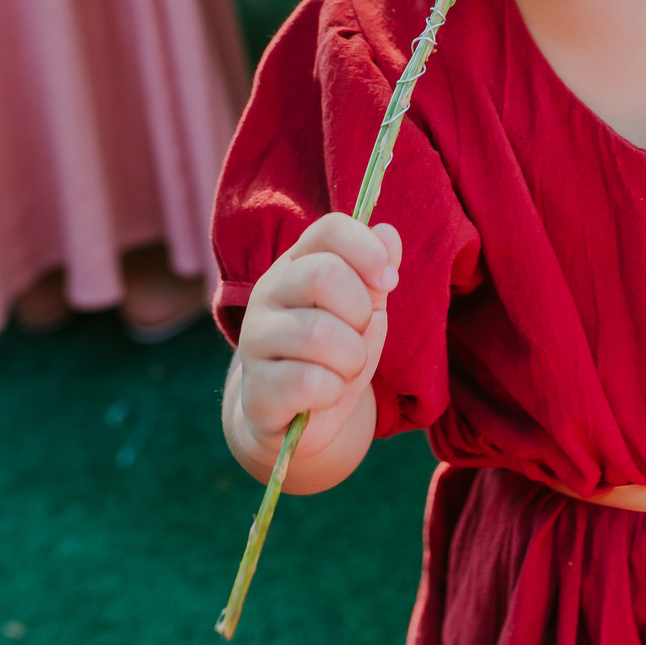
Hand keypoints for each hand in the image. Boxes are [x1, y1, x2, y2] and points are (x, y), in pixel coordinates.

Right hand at [234, 213, 401, 470]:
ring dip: (351, 357)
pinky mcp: (255, 389)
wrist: (299, 415)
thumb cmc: (336, 351)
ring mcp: (254, 340)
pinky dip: (333, 391)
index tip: (390, 280)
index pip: (329, 229)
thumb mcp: (365, 308)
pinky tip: (325, 393)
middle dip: (360, 311)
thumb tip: (388, 233)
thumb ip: (376, 272)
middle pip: (324, 274)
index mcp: (296, 262)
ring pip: (318, 333)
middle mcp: (268, 292)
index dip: (367, 250)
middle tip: (359, 333)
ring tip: (344, 368)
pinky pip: (308, 382)